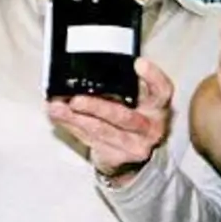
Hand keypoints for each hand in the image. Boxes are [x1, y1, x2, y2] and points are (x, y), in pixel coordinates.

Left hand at [47, 57, 173, 186]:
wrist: (132, 156)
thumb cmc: (130, 118)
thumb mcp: (135, 100)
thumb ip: (121, 86)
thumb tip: (84, 69)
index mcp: (157, 106)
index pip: (162, 90)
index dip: (153, 77)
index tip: (138, 64)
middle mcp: (151, 127)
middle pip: (125, 117)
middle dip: (97, 108)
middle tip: (76, 100)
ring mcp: (135, 146)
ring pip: (103, 132)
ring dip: (77, 119)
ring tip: (58, 108)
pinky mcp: (118, 157)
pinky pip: (91, 141)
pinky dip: (72, 126)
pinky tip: (59, 116)